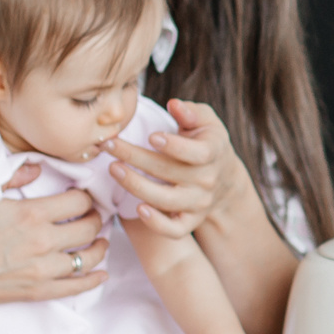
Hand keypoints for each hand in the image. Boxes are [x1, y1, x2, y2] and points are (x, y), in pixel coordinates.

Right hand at [0, 162, 108, 309]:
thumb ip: (14, 177)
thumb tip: (38, 170)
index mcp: (31, 213)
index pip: (79, 201)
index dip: (86, 197)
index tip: (84, 196)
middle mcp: (43, 241)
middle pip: (89, 227)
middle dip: (96, 218)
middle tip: (95, 215)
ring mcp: (42, 269)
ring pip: (88, 257)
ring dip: (99, 247)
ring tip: (100, 240)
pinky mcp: (37, 291)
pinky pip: (76, 286)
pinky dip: (93, 280)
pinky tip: (101, 273)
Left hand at [108, 99, 251, 239]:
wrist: (223, 178)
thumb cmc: (205, 142)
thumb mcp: (206, 122)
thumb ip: (191, 112)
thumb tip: (174, 104)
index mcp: (213, 153)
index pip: (197, 153)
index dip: (174, 145)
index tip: (150, 136)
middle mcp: (207, 180)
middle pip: (170, 172)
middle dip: (136, 157)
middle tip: (110, 145)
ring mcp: (198, 203)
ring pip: (167, 200)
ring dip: (137, 186)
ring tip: (114, 169)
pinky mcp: (190, 221)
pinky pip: (175, 229)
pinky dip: (157, 224)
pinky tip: (138, 209)